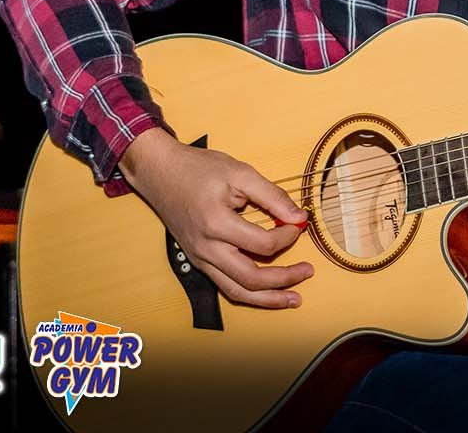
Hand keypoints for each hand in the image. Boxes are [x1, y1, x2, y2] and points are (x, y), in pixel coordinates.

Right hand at [118, 128, 314, 308]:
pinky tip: (267, 291)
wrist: (159, 173)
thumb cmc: (198, 169)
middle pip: (251, 278)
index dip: (287, 237)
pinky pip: (225, 285)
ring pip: (236, 291)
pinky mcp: (198, 261)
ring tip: (292, 298)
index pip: (263, 244)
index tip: (298, 224)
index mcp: (217, 223)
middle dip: (284, 279)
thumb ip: (272, 197)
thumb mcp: (240, 173)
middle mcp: (206, 248)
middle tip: (308, 271)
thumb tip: (298, 218)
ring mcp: (200, 258)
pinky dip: (248, 291)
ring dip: (267, 299)